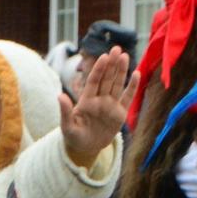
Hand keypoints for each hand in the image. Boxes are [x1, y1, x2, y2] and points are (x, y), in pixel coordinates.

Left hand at [58, 46, 138, 167]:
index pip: (94, 81)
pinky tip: (137, 74)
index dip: (99, 69)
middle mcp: (99, 99)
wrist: (85, 149)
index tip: (104, 57)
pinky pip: (127, 98)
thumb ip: (65, 111)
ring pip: (117, 84)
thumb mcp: (67, 126)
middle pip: (107, 79)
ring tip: (125, 56)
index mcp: (86, 100)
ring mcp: (110, 105)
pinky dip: (132, 87)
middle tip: (116, 48)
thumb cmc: (74, 137)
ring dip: (121, 71)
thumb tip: (59, 96)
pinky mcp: (120, 113)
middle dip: (111, 64)